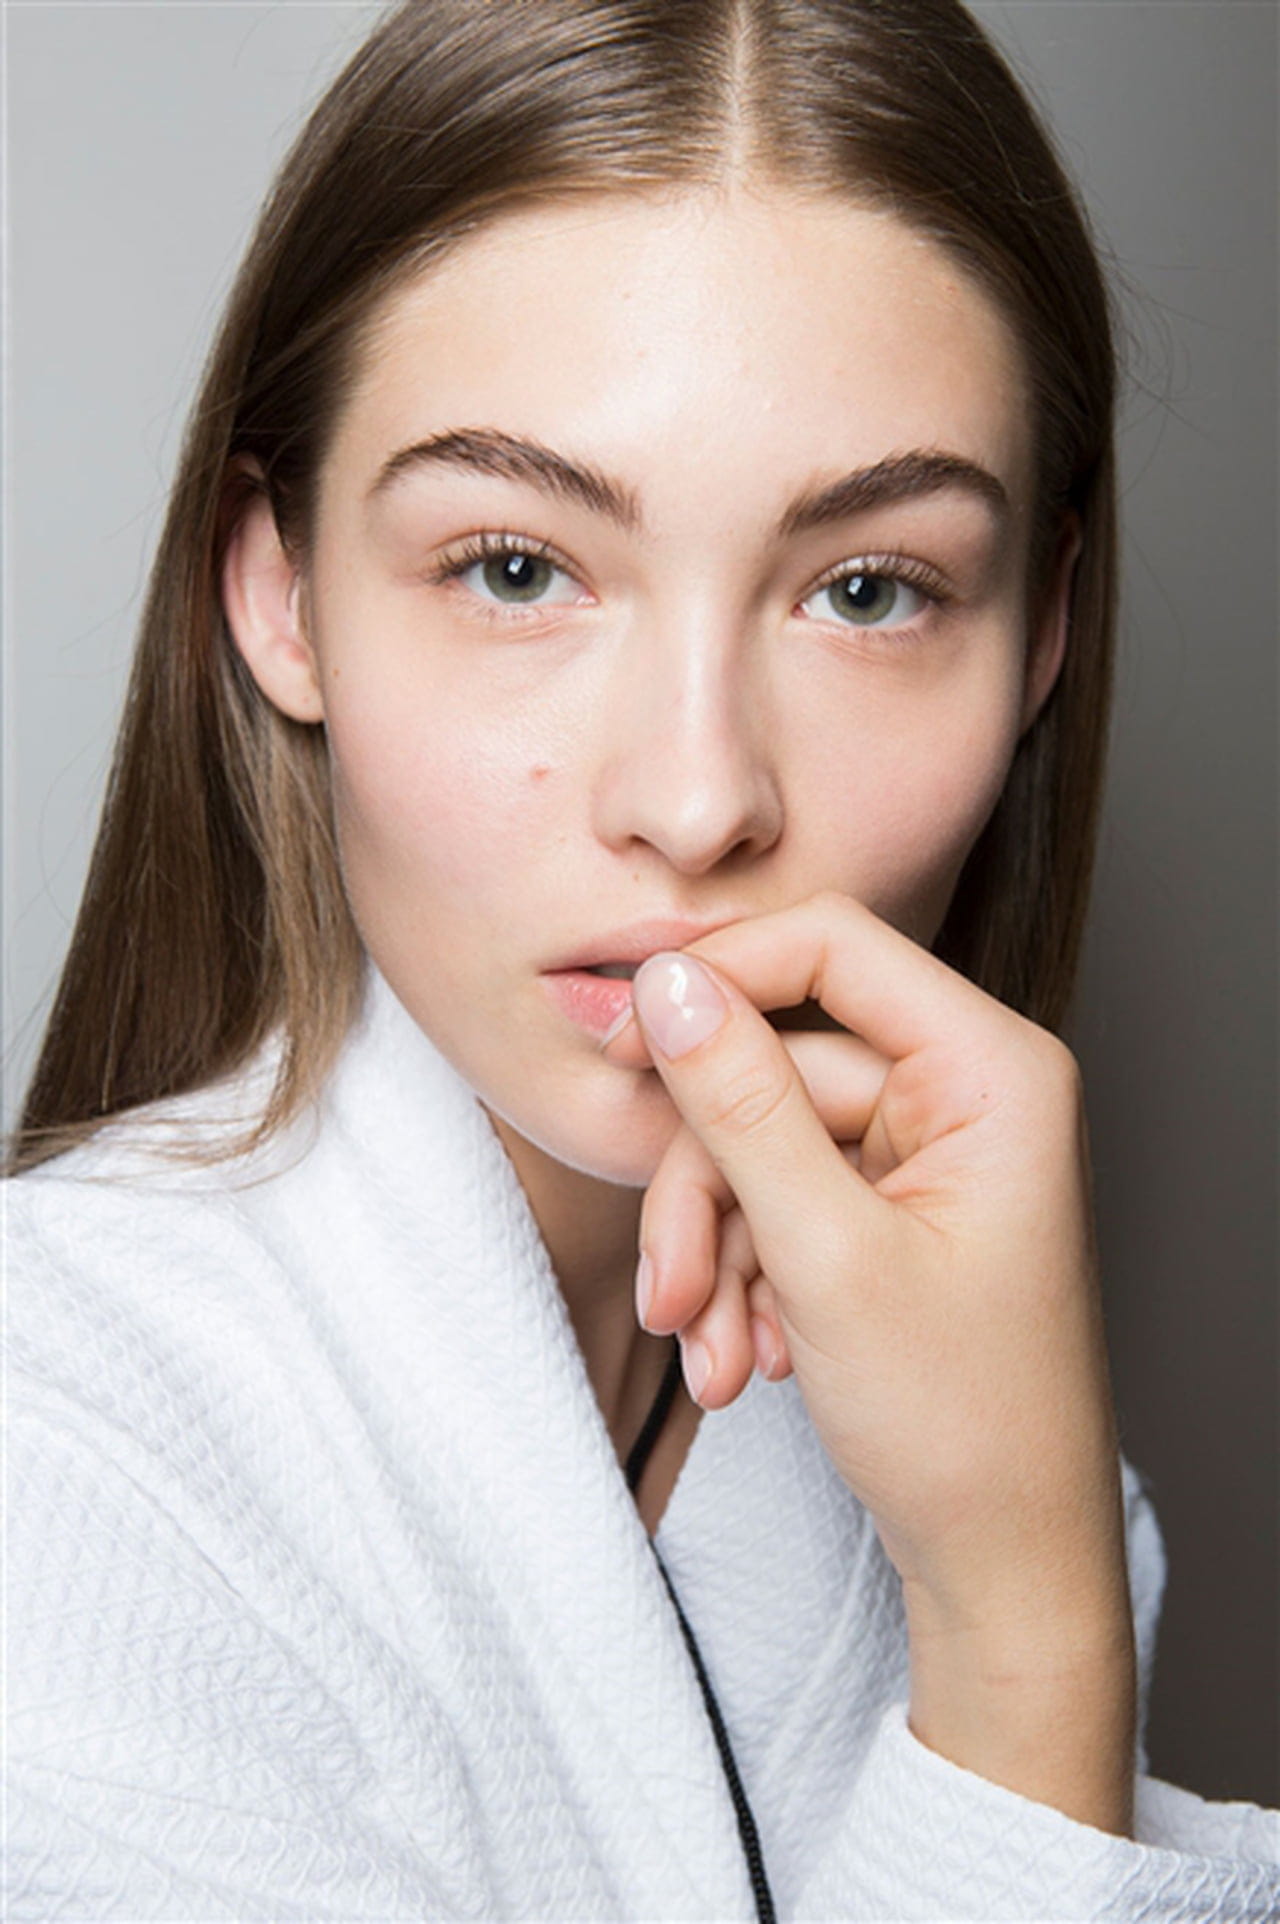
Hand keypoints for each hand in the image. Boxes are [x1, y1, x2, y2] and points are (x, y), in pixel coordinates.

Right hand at [606, 890, 1135, 1828]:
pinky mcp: (890, 1211)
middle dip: (707, 1194)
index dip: (718, 980)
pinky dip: (746, 1280)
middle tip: (669, 1296)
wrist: (1003, 1568)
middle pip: (775, 1071)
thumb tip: (672, 985)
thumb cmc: (964, 1425)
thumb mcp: (828, 1255)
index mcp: (991, 1072)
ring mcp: (926, 1156)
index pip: (831, 948)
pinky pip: (779, 1202)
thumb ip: (742, 1107)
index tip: (623, 1044)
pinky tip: (751, 1365)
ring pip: (762, 1146)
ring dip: (718, 1254)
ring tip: (718, 1360)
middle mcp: (964, 1095)